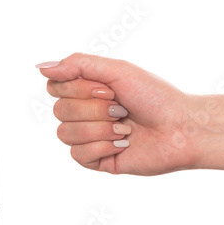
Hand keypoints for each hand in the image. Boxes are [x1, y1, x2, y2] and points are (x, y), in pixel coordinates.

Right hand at [38, 53, 198, 175]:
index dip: (78, 89)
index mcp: (90, 90)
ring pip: (65, 133)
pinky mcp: (100, 160)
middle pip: (59, 110)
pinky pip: (79, 155)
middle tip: (123, 108)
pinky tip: (125, 143)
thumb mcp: (119, 71)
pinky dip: (103, 145)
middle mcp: (88, 113)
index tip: (110, 89)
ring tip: (126, 127)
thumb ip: (79, 64)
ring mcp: (93, 138)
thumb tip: (41, 68)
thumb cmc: (156, 97)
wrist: (182, 127)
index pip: (55, 87)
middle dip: (95, 108)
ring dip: (100, 127)